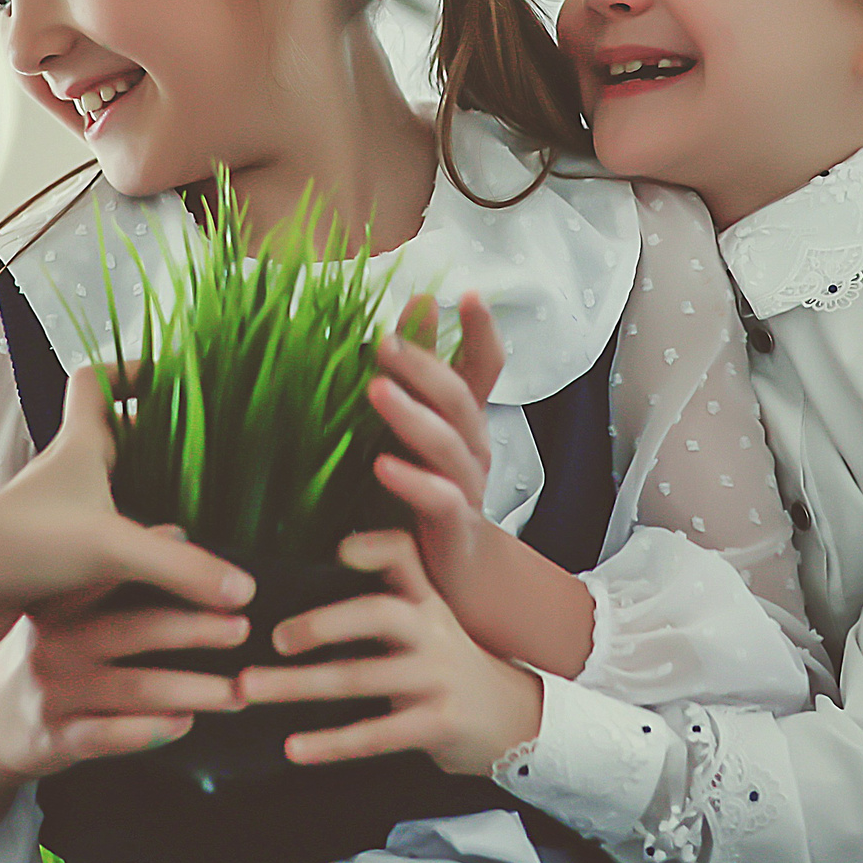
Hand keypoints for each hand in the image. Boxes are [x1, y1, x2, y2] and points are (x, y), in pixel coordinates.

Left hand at [0, 366, 254, 654]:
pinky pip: (104, 538)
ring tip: (200, 512)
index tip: (173, 378)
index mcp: (77, 446)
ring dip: (150, 496)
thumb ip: (183, 567)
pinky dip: (133, 545)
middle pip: (114, 437)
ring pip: (112, 490)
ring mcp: (57, 516)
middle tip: (206, 454)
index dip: (132, 369)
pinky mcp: (52, 557)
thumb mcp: (112, 548)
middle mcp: (65, 474)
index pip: (96, 382)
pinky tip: (163, 571)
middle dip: (160, 440)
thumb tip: (247, 589)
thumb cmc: (22, 547)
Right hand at [0, 577, 248, 783]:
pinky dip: (151, 731)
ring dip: (192, 690)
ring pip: (134, 689)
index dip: (173, 575)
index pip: (119, 580)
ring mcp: (53, 692)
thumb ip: (119, 575)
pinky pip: (110, 735)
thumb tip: (177, 533)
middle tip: (242, 630)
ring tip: (237, 692)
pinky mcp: (56, 737)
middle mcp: (54, 643)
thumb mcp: (66, 610)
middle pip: (135, 631)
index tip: (224, 580)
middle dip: (194, 630)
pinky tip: (185, 724)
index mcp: (61, 603)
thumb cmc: (47, 656)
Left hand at [235, 530, 542, 777]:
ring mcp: (436, 678)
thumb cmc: (451, 671)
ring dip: (297, 684)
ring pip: (360, 677)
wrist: (515, 722)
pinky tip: (294, 748)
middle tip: (273, 638)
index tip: (338, 550)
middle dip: (321, 623)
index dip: (373, 548)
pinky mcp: (437, 724)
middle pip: (377, 614)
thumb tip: (306, 600)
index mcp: (426, 602)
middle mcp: (433, 632)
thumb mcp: (431, 625)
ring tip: (250, 689)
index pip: (404, 557)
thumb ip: (389, 606)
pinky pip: (375, 735)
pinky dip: (330, 743)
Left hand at [369, 292, 501, 511]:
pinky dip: (412, 481)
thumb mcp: (421, 425)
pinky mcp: (452, 525)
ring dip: (411, 414)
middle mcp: (474, 447)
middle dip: (424, 365)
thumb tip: (409, 307)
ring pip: (448, 444)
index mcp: (466, 419)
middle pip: (459, 398)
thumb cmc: (427, 486)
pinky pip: (439, 499)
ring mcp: (467, 486)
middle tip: (383, 343)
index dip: (482, 330)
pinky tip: (382, 465)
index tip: (466, 294)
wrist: (453, 568)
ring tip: (375, 390)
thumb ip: (416, 371)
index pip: (486, 365)